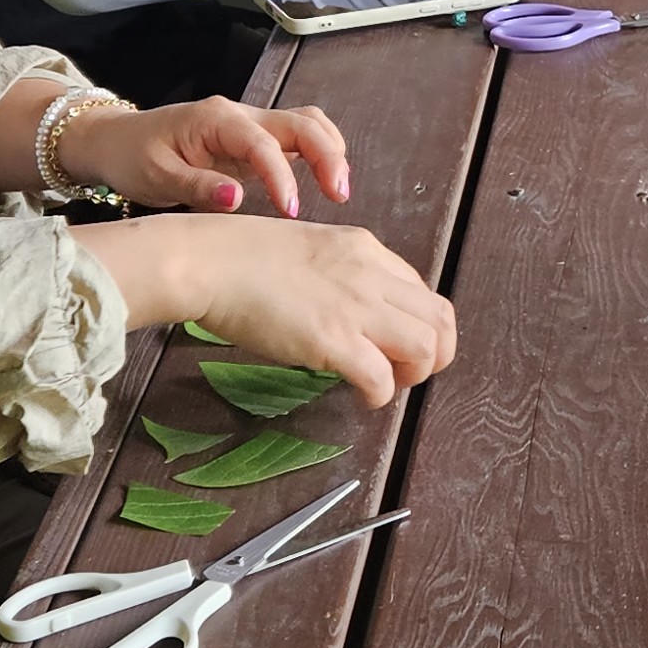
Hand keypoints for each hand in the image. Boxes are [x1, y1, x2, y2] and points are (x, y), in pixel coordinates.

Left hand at [64, 96, 350, 217]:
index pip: (263, 144)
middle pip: (301, 122)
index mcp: (216, 120)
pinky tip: (324, 182)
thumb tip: (238, 198)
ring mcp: (250, 125)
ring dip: (329, 150)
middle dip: (327, 155)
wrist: (116, 140)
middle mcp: (240, 115)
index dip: (282, 177)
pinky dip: (318, 153)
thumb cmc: (132, 158)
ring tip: (339, 189)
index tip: (293, 212)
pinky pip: (296, 137)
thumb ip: (198, 187)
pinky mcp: (254, 139)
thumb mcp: (156, 178)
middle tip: (340, 195)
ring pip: (306, 123)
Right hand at [165, 215, 455, 408]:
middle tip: (407, 373)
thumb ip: (339, 275)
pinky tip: (361, 398)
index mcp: (365, 249)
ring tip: (386, 385)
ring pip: (426, 347)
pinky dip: (380, 396)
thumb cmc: (239, 259)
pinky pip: (382, 378)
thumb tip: (350, 312)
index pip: (421, 291)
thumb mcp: (309, 250)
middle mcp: (371, 274)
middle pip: (440, 319)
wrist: (207, 261)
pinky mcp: (333, 340)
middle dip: (435, 354)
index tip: (399, 347)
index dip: (419, 325)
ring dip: (415, 376)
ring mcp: (355, 307)